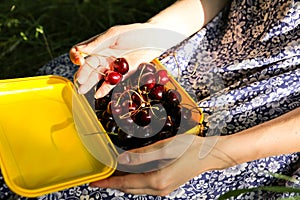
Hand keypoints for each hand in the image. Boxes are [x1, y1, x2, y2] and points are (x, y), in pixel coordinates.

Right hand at [69, 23, 180, 97]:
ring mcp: (113, 66)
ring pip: (98, 76)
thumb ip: (98, 42)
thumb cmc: (135, 32)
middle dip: (83, 75)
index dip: (76, 56)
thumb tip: (82, 50)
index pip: (81, 52)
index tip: (78, 60)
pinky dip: (105, 88)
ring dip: (90, 84)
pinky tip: (99, 93)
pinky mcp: (123, 74)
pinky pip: (112, 82)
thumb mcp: (115, 34)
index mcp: (99, 45)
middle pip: (89, 66)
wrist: (154, 39)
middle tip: (79, 82)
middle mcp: (103, 56)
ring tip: (82, 90)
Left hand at [89, 135, 229, 195]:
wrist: (211, 155)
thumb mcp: (165, 148)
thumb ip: (142, 156)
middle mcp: (160, 188)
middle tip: (99, 178)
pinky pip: (145, 186)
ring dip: (123, 182)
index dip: (109, 182)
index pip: (126, 183)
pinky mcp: (168, 185)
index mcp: (157, 180)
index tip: (94, 182)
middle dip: (113, 183)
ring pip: (137, 188)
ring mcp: (164, 188)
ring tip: (111, 174)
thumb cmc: (191, 148)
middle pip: (130, 188)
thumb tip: (122, 160)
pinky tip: (131, 173)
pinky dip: (134, 181)